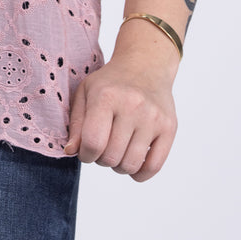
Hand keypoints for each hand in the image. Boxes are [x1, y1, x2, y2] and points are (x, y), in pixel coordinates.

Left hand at [64, 36, 178, 182]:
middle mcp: (132, 106)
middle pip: (111, 157)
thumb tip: (71, 152)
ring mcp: (153, 117)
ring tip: (117, 152)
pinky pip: (154, 166)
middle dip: (101, 160)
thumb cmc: (110, 82)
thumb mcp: (85, 93)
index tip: (86, 150)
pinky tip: (133, 162)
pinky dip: (139, 174)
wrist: (145, 65)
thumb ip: (76, 124)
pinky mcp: (169, 127)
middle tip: (103, 148)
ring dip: (119, 167)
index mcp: (107, 96)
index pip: (93, 142)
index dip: (85, 155)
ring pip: (131, 165)